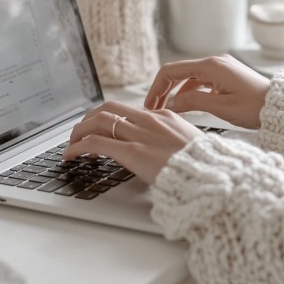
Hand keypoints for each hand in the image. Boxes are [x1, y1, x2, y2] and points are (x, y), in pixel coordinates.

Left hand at [63, 101, 199, 183]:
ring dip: (79, 131)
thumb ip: (173, 144)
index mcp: (165, 117)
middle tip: (80, 132)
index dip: (109, 119)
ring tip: (71, 144)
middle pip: (108, 108)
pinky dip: (78, 147)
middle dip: (89, 119)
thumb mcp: (190, 146)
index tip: (101, 129)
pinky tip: (70, 155)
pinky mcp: (132, 152)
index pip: (128, 110)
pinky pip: (95, 143)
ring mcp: (140, 135)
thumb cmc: (206, 167)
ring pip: (98, 121)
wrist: (212, 175)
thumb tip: (163, 154)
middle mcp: (150, 120)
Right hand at [144, 54, 269, 128]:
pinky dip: (189, 92)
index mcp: (211, 66)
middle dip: (163, 91)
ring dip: (175, 93)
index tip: (149, 106)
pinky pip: (200, 82)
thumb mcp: (221, 107)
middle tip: (154, 111)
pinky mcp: (225, 77)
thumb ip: (192, 103)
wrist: (280, 106)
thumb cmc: (255, 107)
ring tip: (166, 111)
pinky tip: (185, 106)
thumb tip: (170, 105)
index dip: (156, 88)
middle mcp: (214, 62)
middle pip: (178, 73)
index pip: (171, 72)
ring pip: (188, 78)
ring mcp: (220, 69)